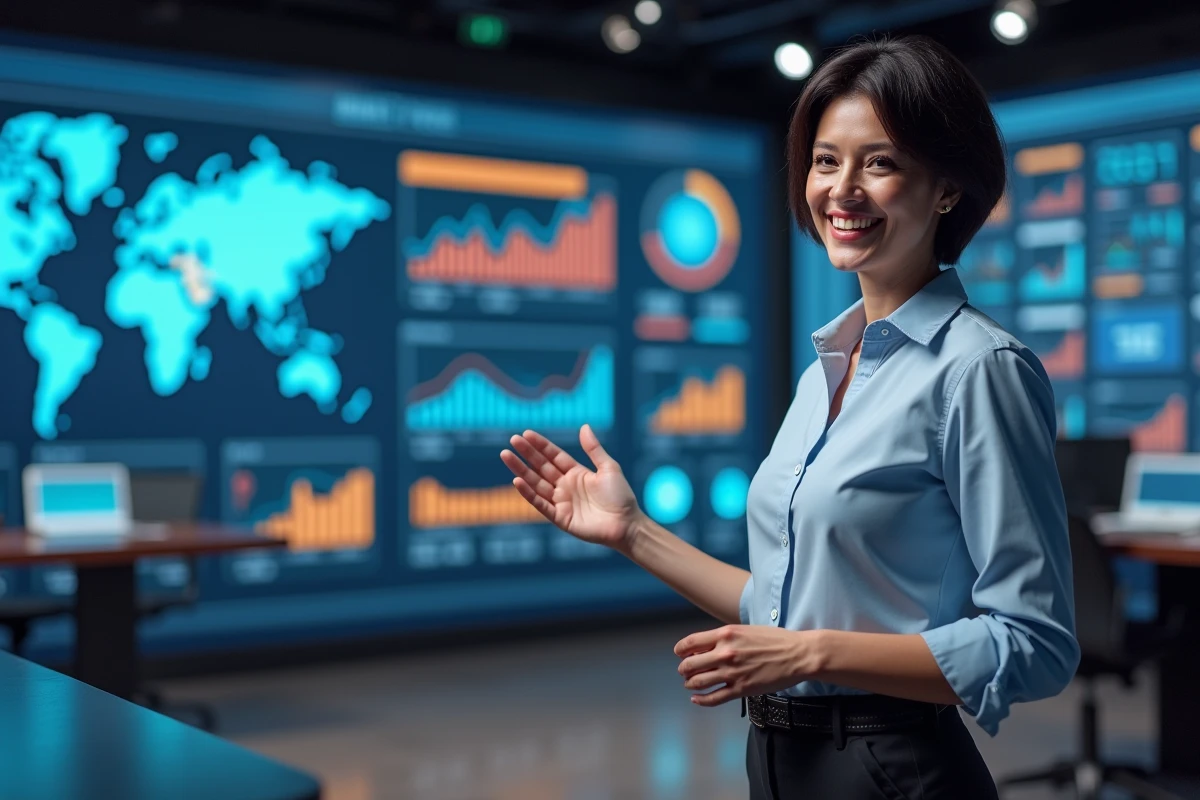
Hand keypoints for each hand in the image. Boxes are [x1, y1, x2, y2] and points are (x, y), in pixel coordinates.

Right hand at [500, 424, 641, 552]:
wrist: (626, 524)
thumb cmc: (621, 496)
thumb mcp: (609, 468)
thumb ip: (594, 449)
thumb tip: (584, 426)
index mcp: (576, 473)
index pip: (553, 456)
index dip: (540, 445)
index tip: (526, 434)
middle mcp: (565, 486)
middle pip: (541, 467)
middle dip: (526, 454)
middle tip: (512, 440)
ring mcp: (561, 502)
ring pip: (536, 483)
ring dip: (521, 471)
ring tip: (507, 456)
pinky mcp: (559, 517)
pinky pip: (540, 504)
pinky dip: (528, 494)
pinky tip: (517, 481)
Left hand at [675, 625, 821, 706]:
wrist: (798, 655)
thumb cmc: (775, 640)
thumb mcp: (746, 630)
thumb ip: (725, 637)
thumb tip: (706, 647)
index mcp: (726, 634)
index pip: (690, 643)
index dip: (681, 650)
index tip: (680, 654)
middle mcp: (725, 653)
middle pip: (690, 665)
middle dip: (684, 669)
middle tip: (685, 672)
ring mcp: (732, 672)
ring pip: (698, 682)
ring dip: (690, 684)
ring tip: (690, 684)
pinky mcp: (741, 689)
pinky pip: (714, 698)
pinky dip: (701, 700)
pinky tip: (697, 699)